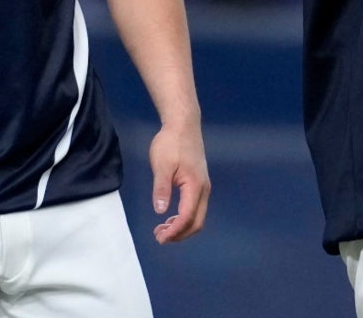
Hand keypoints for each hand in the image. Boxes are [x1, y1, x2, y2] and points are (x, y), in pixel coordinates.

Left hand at [148, 118, 210, 243]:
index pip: (187, 217)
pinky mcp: (200, 183)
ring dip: (182, 227)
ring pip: (198, 216)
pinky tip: (170, 216)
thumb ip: (161, 189)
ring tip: (162, 229)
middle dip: (179, 234)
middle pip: (197, 222)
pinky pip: (196, 208)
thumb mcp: (162, 165)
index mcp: (195, 186)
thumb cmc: (171, 143)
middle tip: (159, 237)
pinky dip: (184, 218)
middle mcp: (203, 189)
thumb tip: (160, 211)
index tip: (159, 237)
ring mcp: (203, 186)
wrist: (183, 124)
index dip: (174, 231)